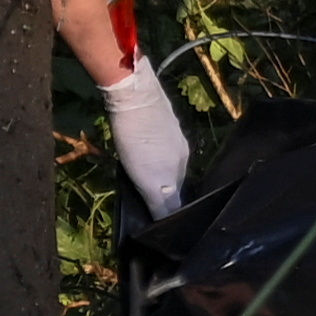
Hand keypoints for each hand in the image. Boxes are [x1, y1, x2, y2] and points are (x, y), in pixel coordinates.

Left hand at [98, 57, 190, 216]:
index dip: (167, 212)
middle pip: (175, 183)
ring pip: (170, 165)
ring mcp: (175, 137)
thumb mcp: (144, 176)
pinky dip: (155, 156)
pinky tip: (143, 153)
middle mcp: (182, 156)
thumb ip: (159, 201)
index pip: (176, 201)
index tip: (156, 219)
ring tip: (143, 176)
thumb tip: (166, 221)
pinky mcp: (166, 123)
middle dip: (164, 193)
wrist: (134, 93)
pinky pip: (163, 148)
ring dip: (160, 173)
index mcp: (179, 169)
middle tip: (147, 200)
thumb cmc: (134, 136)